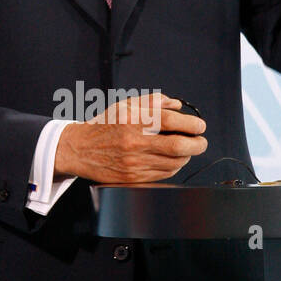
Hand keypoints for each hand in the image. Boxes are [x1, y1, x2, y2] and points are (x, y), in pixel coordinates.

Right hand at [54, 93, 206, 183]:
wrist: (79, 149)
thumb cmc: (104, 125)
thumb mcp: (125, 105)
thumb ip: (153, 102)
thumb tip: (177, 105)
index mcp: (133, 120)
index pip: (172, 121)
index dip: (192, 124)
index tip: (199, 126)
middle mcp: (134, 142)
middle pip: (178, 146)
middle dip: (197, 144)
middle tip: (201, 141)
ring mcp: (133, 163)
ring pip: (174, 163)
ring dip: (186, 156)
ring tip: (184, 149)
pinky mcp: (133, 178)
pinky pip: (163, 174)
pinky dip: (173, 167)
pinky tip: (170, 159)